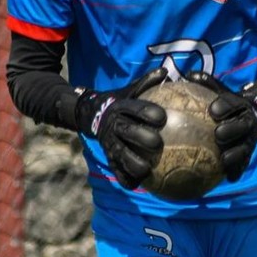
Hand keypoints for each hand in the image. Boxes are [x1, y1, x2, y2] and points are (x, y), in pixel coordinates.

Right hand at [74, 68, 167, 188]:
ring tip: (146, 170)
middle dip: (141, 138)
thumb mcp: (130, 90)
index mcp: (121, 107)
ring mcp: (109, 141)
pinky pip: (115, 168)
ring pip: (120, 153)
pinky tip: (136, 185)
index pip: (135, 108)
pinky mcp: (107, 155)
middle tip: (158, 144)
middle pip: (127, 131)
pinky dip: (124, 178)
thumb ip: (147, 82)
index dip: (148, 112)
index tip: (162, 117)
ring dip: (132, 163)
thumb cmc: (120, 101)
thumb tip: (166, 71)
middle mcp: (114, 124)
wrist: (90, 113)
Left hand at [186, 70, 256, 181]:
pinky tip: (229, 178)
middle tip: (218, 135)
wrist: (254, 113)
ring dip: (236, 155)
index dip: (224, 106)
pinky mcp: (250, 154)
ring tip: (224, 161)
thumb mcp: (220, 91)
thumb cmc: (227, 103)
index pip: (232, 104)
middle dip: (231, 130)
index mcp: (240, 105)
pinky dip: (238, 171)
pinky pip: (245, 163)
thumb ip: (206, 83)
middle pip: (241, 127)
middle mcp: (247, 123)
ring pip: (245, 148)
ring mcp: (250, 139)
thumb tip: (189, 73)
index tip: (213, 111)